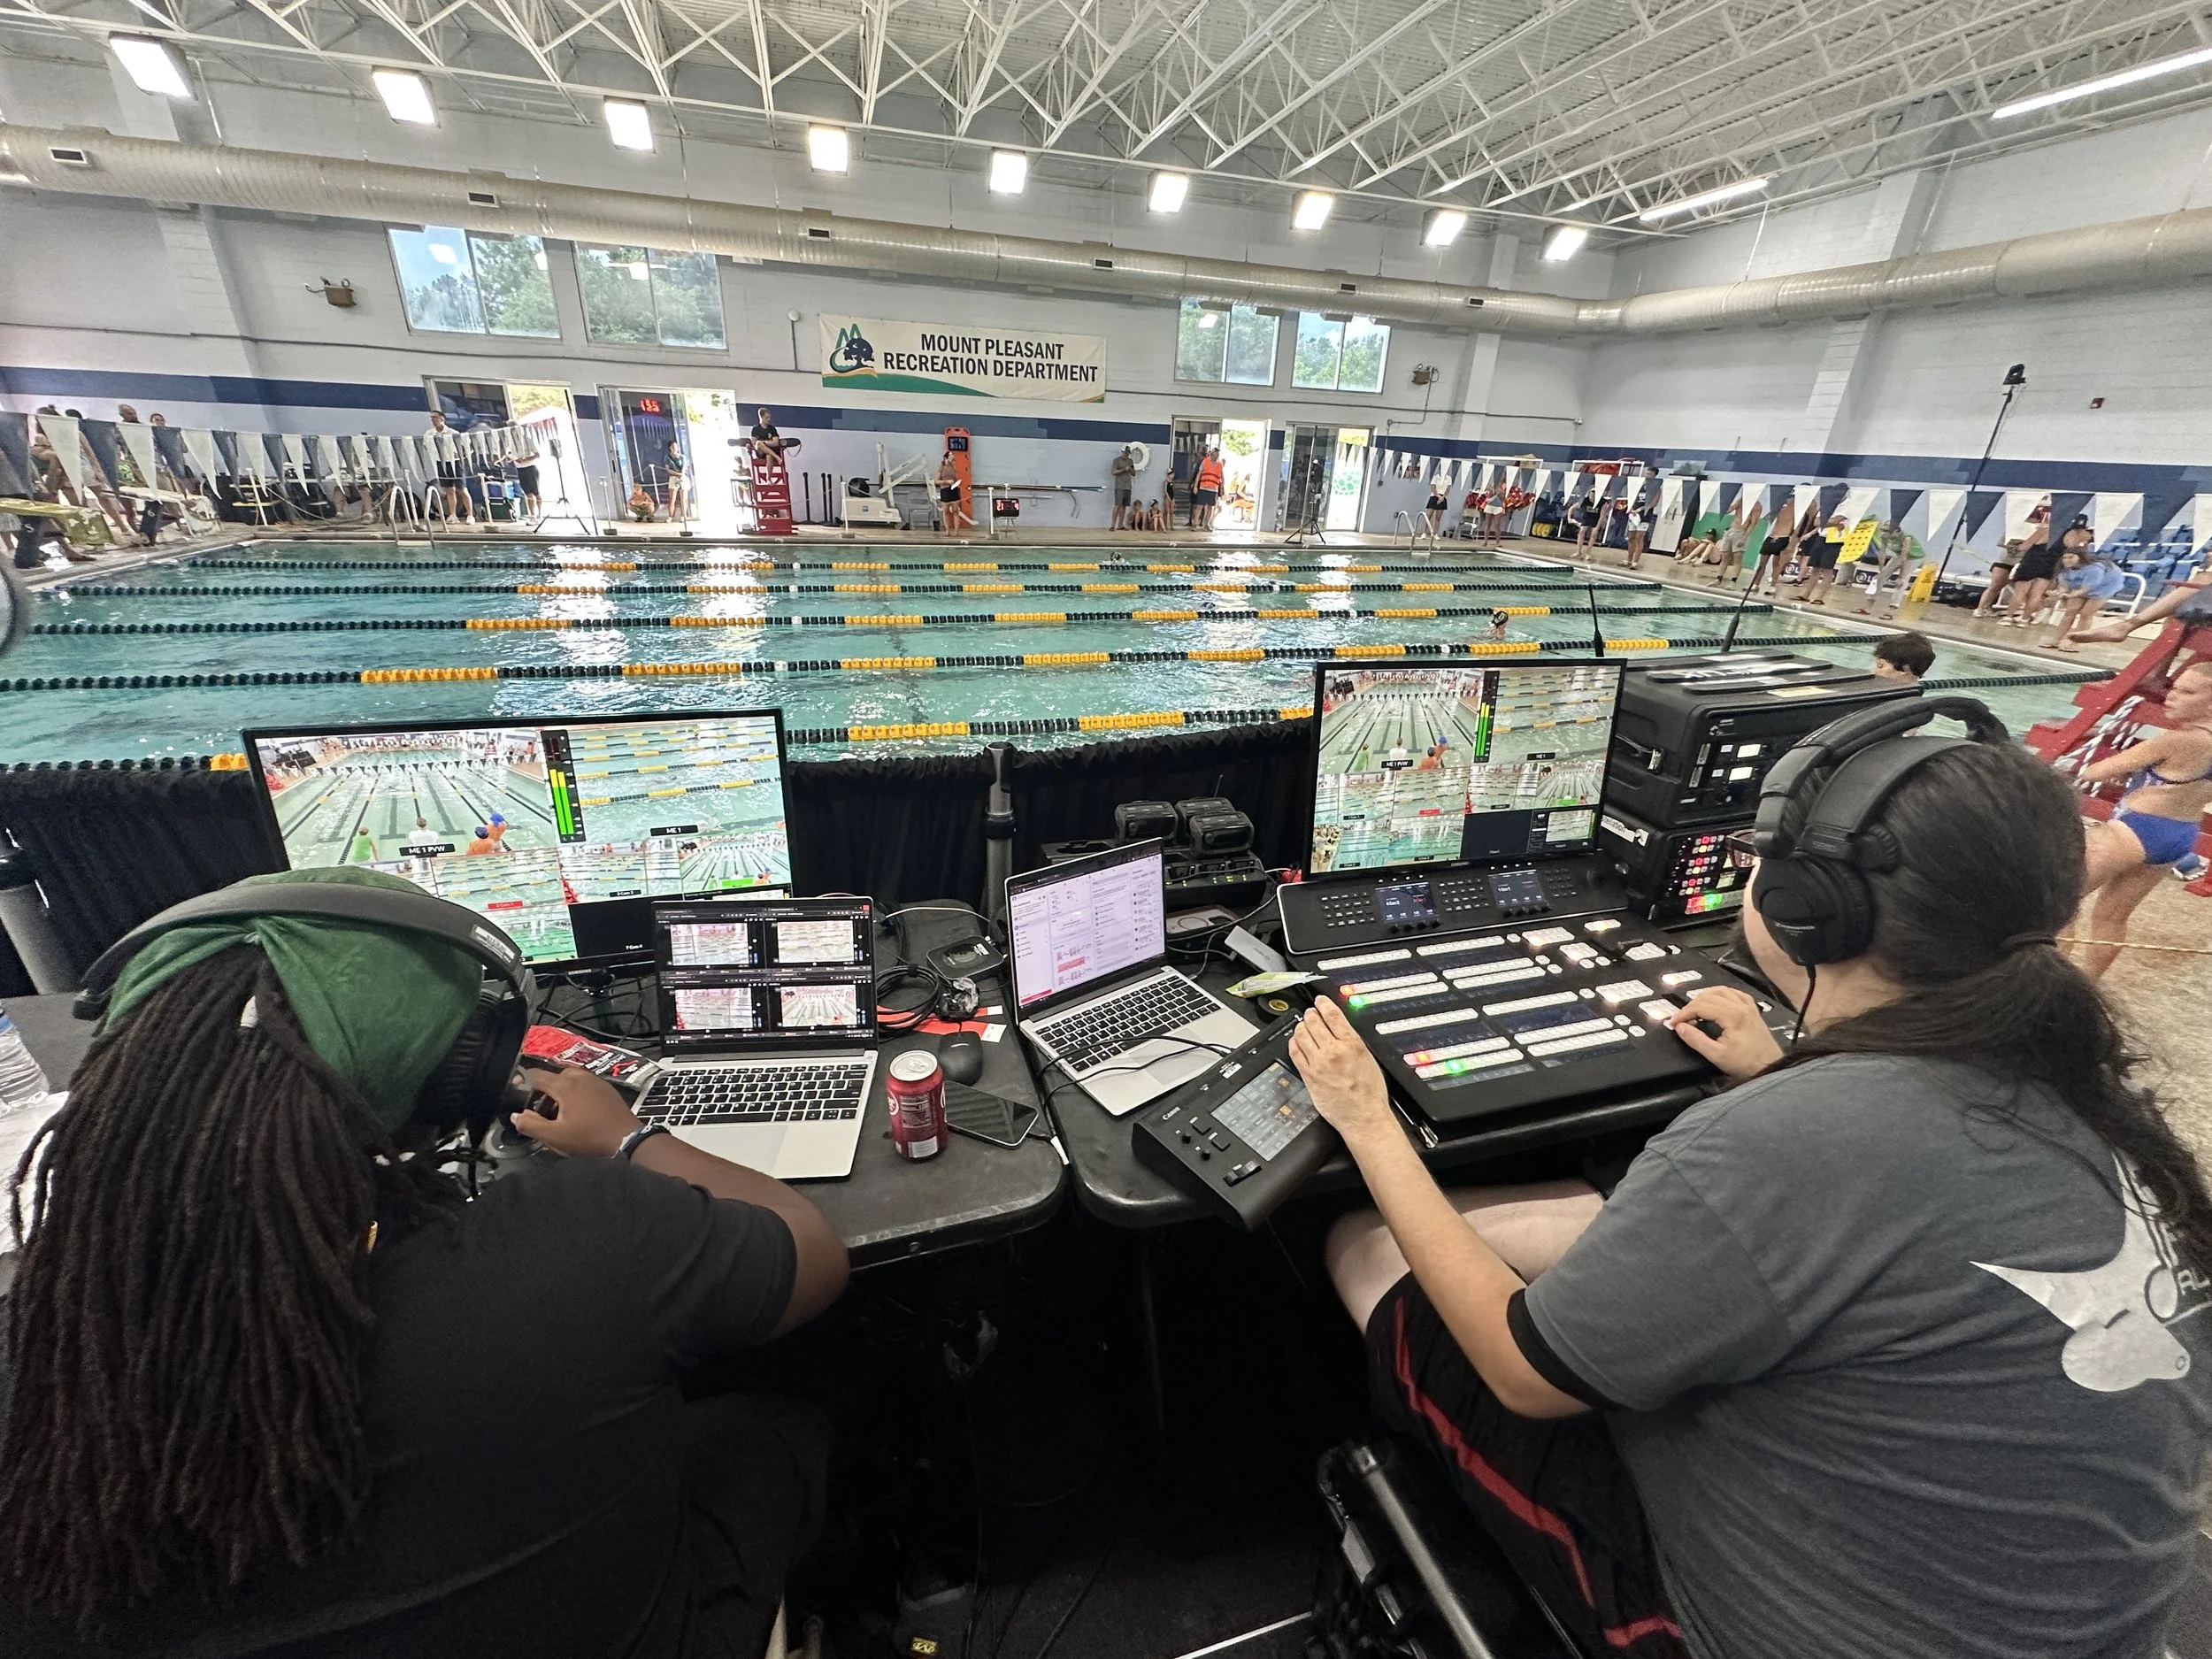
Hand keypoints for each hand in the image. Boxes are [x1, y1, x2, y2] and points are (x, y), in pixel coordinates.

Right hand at [511, 1063, 643, 1157]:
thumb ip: (531, 1124)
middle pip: (553, 1077)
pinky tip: (577, 1113)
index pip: (536, 1076)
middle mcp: (580, 1076)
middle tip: (539, 1112)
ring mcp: (595, 1080)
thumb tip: (516, 1115)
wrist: (627, 1138)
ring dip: (559, 1094)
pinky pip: (584, 1085)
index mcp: (564, 1084)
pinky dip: (575, 1094)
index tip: (517, 1097)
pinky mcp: (607, 1088)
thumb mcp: (554, 1136)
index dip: (522, 1084)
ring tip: (557, 1115)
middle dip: (542, 1093)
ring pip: (569, 1080)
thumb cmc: (588, 1137)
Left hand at [1288, 998, 1397, 1149]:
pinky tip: (1296, 1041)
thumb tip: (1340, 1030)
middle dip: (1310, 1013)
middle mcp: (1333, 1052)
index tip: (1320, 1000)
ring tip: (1302, 1025)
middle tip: (1310, 1012)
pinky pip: (1295, 1052)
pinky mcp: (1308, 1076)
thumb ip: (1352, 1042)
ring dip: (1300, 1026)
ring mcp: (1318, 1064)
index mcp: (1352, 1045)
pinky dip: (1293, 1042)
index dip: (1323, 1003)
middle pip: (1314, 1022)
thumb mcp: (1368, 1059)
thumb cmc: (1370, 1093)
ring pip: (1301, 1034)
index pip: (1333, 1015)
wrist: (1363, 1117)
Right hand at [1666, 987, 1784, 1080]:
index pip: (1701, 1005)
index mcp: (1732, 1016)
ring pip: (1722, 990)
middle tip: (1682, 1018)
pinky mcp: (1753, 1010)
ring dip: (1705, 996)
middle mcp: (1741, 1006)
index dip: (1684, 1013)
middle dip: (1691, 1005)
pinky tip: (1717, 1001)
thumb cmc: (1745, 1063)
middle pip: (1709, 995)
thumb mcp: (1716, 1055)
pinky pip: (1736, 993)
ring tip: (1695, 1008)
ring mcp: (1748, 1007)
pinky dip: (1722, 994)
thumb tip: (1680, 1027)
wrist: (1770, 1068)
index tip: (1674, 1023)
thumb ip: (1696, 1040)